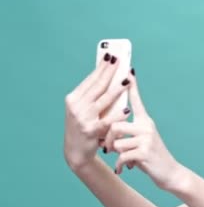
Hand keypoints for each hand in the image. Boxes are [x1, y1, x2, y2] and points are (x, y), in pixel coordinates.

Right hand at [64, 53, 131, 170]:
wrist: (76, 151)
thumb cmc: (85, 127)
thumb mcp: (85, 109)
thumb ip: (94, 96)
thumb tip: (111, 77)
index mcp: (74, 98)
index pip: (91, 79)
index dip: (101, 67)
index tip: (111, 55)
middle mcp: (76, 106)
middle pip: (97, 86)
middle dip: (110, 72)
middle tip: (121, 61)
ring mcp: (82, 118)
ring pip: (103, 100)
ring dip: (116, 89)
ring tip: (127, 80)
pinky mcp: (90, 130)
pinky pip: (107, 121)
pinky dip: (117, 114)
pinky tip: (127, 108)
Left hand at [102, 70, 181, 189]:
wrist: (170, 173)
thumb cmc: (152, 157)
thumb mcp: (142, 141)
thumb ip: (130, 132)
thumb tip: (110, 130)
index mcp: (146, 122)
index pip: (137, 101)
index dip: (133, 86)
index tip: (129, 71)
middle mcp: (147, 127)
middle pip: (115, 125)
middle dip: (107, 139)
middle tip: (107, 148)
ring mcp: (147, 140)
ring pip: (117, 142)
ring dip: (115, 154)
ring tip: (121, 160)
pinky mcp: (145, 153)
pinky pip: (122, 156)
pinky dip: (120, 164)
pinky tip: (124, 168)